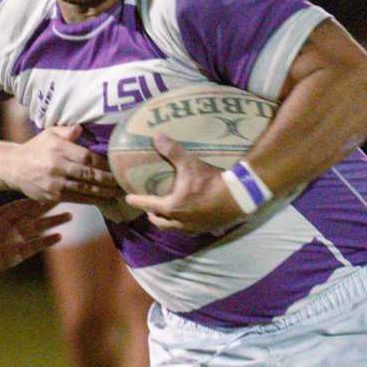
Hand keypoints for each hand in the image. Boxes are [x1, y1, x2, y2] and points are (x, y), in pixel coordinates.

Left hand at [0, 197, 60, 274]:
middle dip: (50, 207)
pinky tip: (59, 237)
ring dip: (53, 223)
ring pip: (38, 229)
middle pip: (34, 214)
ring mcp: (15, 240)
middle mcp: (11, 225)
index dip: (33, 199)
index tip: (47, 191)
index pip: (20, 205)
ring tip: (69, 216)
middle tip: (67, 197)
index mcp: (0, 215)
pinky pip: (34, 247)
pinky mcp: (16, 255)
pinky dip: (46, 242)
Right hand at [4, 123, 120, 203]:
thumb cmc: (36, 148)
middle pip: (88, 174)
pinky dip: (93, 200)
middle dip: (109, 180)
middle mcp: (56, 166)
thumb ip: (67, 131)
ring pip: (84, 189)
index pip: (86, 157)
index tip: (119, 166)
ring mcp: (54, 183)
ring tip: (120, 193)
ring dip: (105, 192)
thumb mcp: (49, 134)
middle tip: (126, 182)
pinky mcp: (51, 196)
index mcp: (58, 148)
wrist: (12, 167)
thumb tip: (81, 128)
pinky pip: (76, 199)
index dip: (104, 164)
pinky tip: (105, 200)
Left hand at [125, 136, 245, 233]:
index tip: (128, 199)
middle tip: (150, 209)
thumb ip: (172, 151)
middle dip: (153, 215)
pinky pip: (192, 230)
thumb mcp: (189, 164)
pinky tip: (192, 220)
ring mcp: (193, 228)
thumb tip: (156, 136)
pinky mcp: (207, 229)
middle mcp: (179, 221)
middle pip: (160, 222)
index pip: (148, 204)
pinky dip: (187, 225)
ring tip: (169, 215)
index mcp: (171, 207)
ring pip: (175, 228)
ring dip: (169, 222)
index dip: (137, 200)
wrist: (238, 197)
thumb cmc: (210, 181)